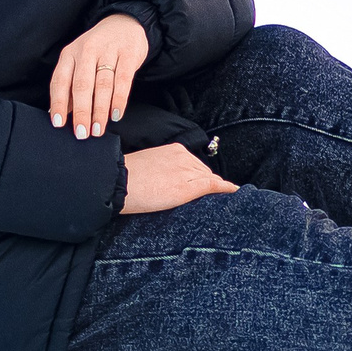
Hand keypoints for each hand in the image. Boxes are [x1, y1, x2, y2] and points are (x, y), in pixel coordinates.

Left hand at [51, 13, 148, 138]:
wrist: (124, 23)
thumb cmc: (97, 50)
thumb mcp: (78, 62)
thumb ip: (70, 86)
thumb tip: (59, 114)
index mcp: (69, 54)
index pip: (60, 81)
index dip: (58, 103)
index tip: (58, 124)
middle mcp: (86, 50)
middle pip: (82, 85)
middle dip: (81, 112)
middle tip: (81, 133)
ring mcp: (108, 51)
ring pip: (102, 84)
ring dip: (99, 110)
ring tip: (98, 129)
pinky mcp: (128, 53)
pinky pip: (123, 80)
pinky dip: (119, 99)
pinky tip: (116, 114)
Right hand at [120, 143, 237, 213]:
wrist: (117, 184)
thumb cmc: (125, 179)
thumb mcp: (147, 167)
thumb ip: (163, 170)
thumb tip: (169, 180)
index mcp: (173, 150)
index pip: (194, 165)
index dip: (197, 177)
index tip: (197, 186)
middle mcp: (184, 157)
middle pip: (203, 172)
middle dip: (205, 184)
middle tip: (204, 197)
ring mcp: (187, 171)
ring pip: (209, 180)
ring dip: (213, 188)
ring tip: (215, 200)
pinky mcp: (189, 187)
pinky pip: (214, 185)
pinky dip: (226, 188)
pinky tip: (234, 192)